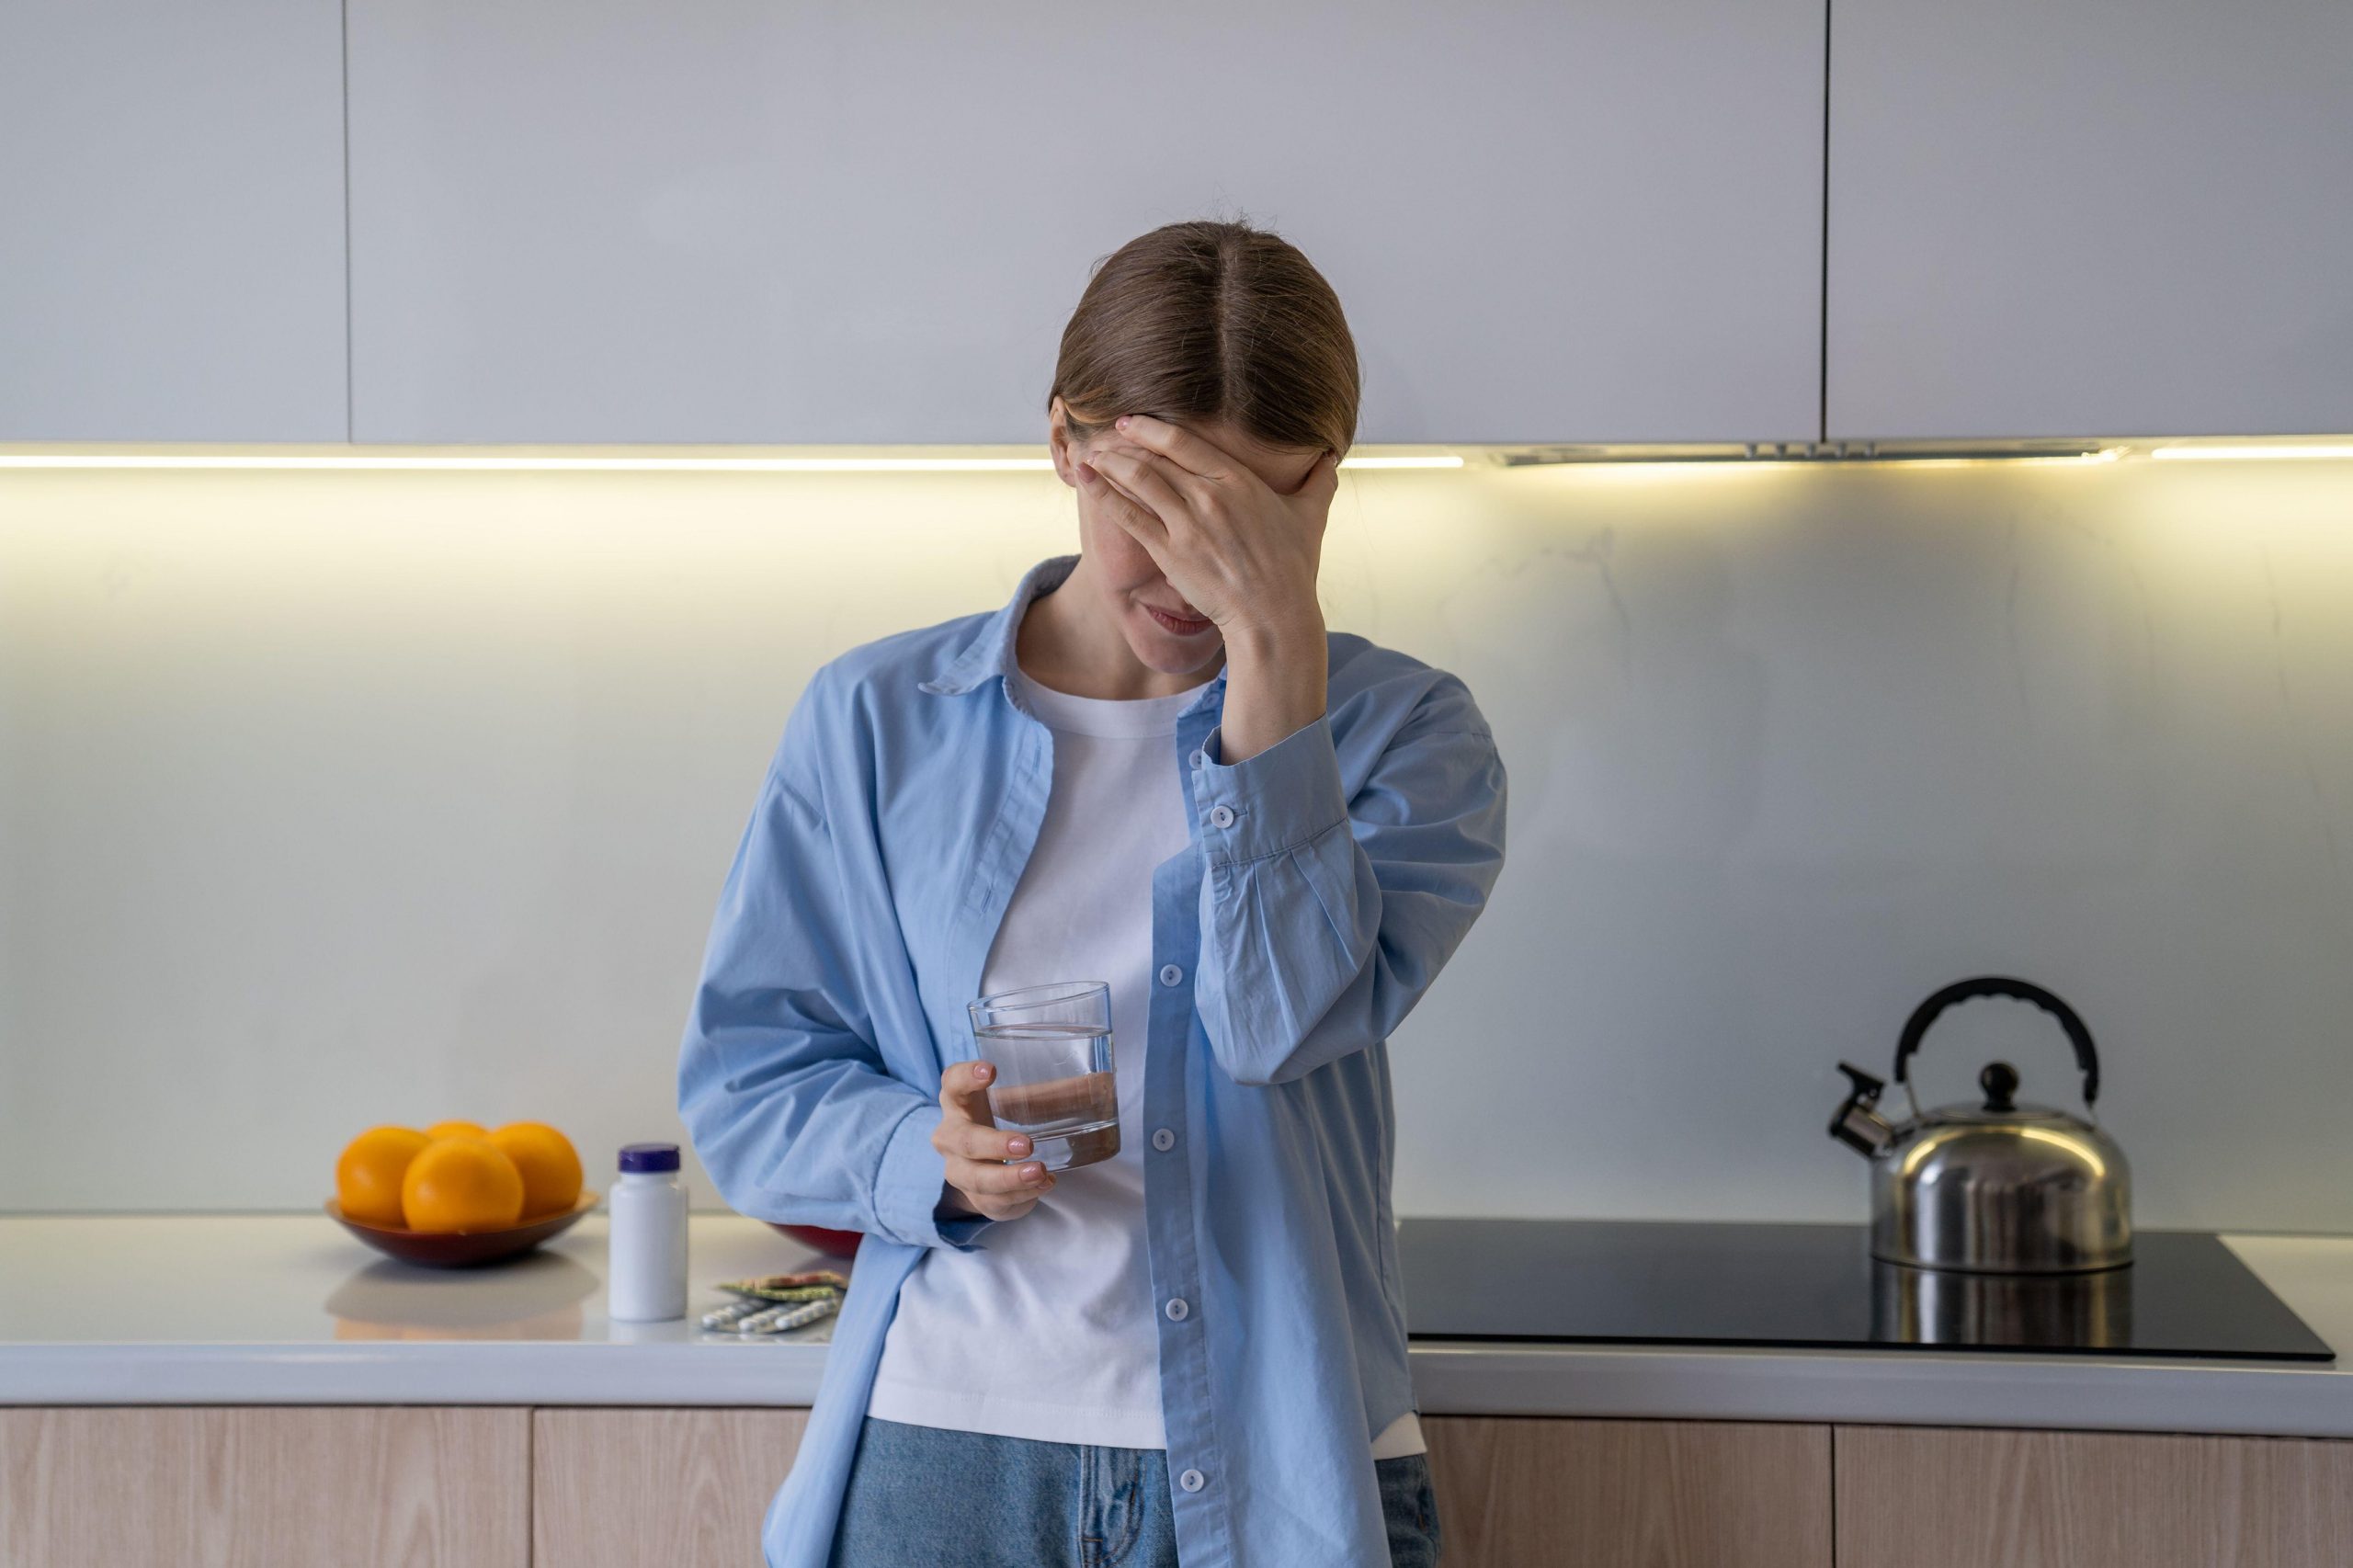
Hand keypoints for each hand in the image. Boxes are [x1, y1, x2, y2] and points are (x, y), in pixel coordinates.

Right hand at [931, 1060, 1053, 1222]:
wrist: (991, 1165)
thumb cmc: (1007, 1120)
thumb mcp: (1026, 1103)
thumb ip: (1055, 1092)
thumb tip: (1103, 1080)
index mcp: (961, 1101)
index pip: (952, 1082)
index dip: (966, 1076)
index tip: (990, 1071)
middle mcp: (951, 1136)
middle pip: (962, 1139)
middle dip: (993, 1144)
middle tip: (1026, 1144)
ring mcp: (959, 1170)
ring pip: (975, 1178)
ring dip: (1008, 1178)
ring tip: (1041, 1172)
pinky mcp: (976, 1198)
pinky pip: (993, 1201)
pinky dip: (1020, 1195)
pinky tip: (1043, 1186)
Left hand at [1078, 413, 1337, 643]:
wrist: (1273, 616)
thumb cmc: (1292, 569)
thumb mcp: (1311, 517)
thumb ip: (1318, 482)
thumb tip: (1330, 458)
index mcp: (1239, 481)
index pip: (1184, 442)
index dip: (1151, 428)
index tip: (1133, 421)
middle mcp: (1209, 496)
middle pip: (1155, 458)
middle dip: (1126, 443)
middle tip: (1108, 434)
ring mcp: (1187, 524)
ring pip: (1138, 480)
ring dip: (1110, 463)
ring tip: (1094, 454)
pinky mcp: (1170, 553)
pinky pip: (1129, 516)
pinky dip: (1104, 494)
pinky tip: (1087, 479)